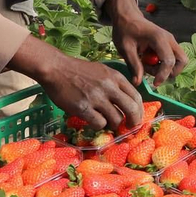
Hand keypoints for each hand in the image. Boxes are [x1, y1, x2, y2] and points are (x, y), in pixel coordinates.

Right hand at [7, 36, 142, 130]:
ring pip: (116, 119)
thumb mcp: (102, 71)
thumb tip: (127, 102)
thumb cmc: (78, 71)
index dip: (139, 111)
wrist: (56, 68)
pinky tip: (93, 120)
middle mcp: (109, 86)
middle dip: (133, 122)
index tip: (137, 118)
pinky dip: (98, 125)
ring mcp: (96, 97)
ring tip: (105, 121)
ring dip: (113, 124)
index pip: (136, 97)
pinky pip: (99, 123)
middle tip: (129, 127)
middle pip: (131, 109)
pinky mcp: (83, 107)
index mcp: (115, 77)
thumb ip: (115, 84)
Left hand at [103, 0, 187, 85]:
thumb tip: (138, 82)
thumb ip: (133, 65)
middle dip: (170, 72)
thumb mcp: (125, 48)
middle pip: (182, 61)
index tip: (154, 83)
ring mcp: (171, 41)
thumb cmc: (125, 30)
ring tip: (147, 64)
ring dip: (165, 69)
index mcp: (159, 38)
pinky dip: (163, 64)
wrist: (128, 17)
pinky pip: (172, 58)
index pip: (169, 61)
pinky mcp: (168, 44)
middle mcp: (169, 39)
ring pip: (179, 61)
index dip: (163, 75)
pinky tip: (148, 60)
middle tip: (152, 72)